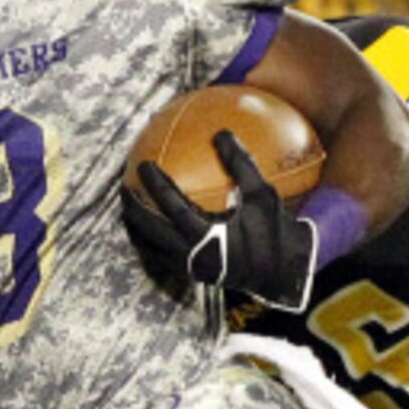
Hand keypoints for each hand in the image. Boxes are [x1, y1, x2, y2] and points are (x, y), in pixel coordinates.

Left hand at [126, 130, 320, 311]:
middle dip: (132, 209)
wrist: (285, 273)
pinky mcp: (195, 275)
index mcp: (208, 239)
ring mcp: (192, 270)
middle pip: (150, 232)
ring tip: (130, 208)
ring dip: (138, 228)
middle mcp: (194, 258)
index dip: (155, 185)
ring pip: (152, 248)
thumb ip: (241, 165)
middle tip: (123, 187)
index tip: (142, 164)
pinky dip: (153, 240)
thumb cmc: (276, 232)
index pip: (172, 208)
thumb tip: (221, 133)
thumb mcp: (263, 195)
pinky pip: (163, 256)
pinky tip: (154, 227)